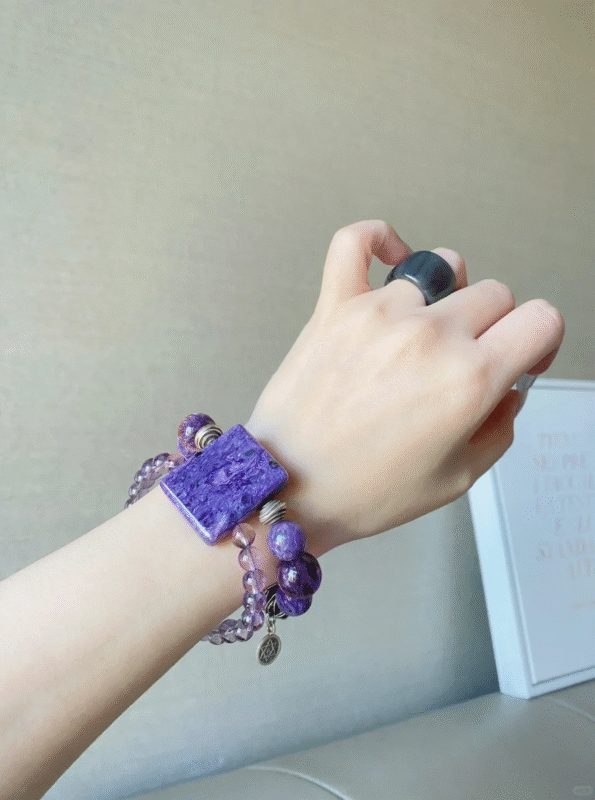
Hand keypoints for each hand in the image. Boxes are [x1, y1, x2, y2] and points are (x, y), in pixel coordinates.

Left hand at [245, 220, 563, 556]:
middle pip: (494, 294)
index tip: (525, 353)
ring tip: (422, 330)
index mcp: (468, 379)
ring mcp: (379, 314)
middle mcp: (430, 336)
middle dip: (492, 327)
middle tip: (467, 358)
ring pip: (440, 270)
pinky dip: (378, 240)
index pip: (541, 319)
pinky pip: (356, 243)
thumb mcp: (458, 478)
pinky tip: (390, 258)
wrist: (290, 488)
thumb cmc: (364, 490)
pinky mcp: (335, 306)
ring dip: (443, 297)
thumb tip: (508, 390)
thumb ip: (499, 427)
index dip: (541, 338)